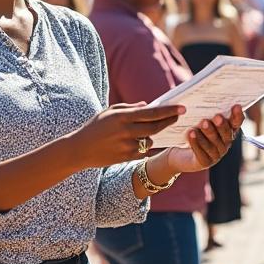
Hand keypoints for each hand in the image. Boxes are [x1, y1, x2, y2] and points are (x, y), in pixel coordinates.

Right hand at [64, 103, 183, 169]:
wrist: (81, 149)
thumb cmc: (95, 127)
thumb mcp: (110, 112)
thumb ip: (130, 107)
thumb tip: (148, 105)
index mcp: (123, 116)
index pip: (152, 113)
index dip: (169, 110)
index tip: (182, 108)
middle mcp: (127, 131)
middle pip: (156, 126)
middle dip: (169, 121)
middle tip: (179, 116)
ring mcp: (128, 146)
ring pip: (150, 140)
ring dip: (152, 135)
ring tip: (146, 130)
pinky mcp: (128, 157)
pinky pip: (144, 151)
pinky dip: (146, 146)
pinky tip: (143, 143)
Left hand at [159, 105, 244, 173]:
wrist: (179, 152)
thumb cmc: (192, 130)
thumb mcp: (198, 119)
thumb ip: (202, 108)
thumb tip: (196, 91)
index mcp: (227, 131)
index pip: (236, 124)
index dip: (237, 116)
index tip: (236, 106)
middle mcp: (225, 143)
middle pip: (226, 134)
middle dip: (221, 126)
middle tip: (217, 117)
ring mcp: (216, 154)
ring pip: (214, 144)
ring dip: (209, 133)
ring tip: (203, 123)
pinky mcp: (205, 162)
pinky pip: (202, 153)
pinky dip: (196, 142)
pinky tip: (191, 133)